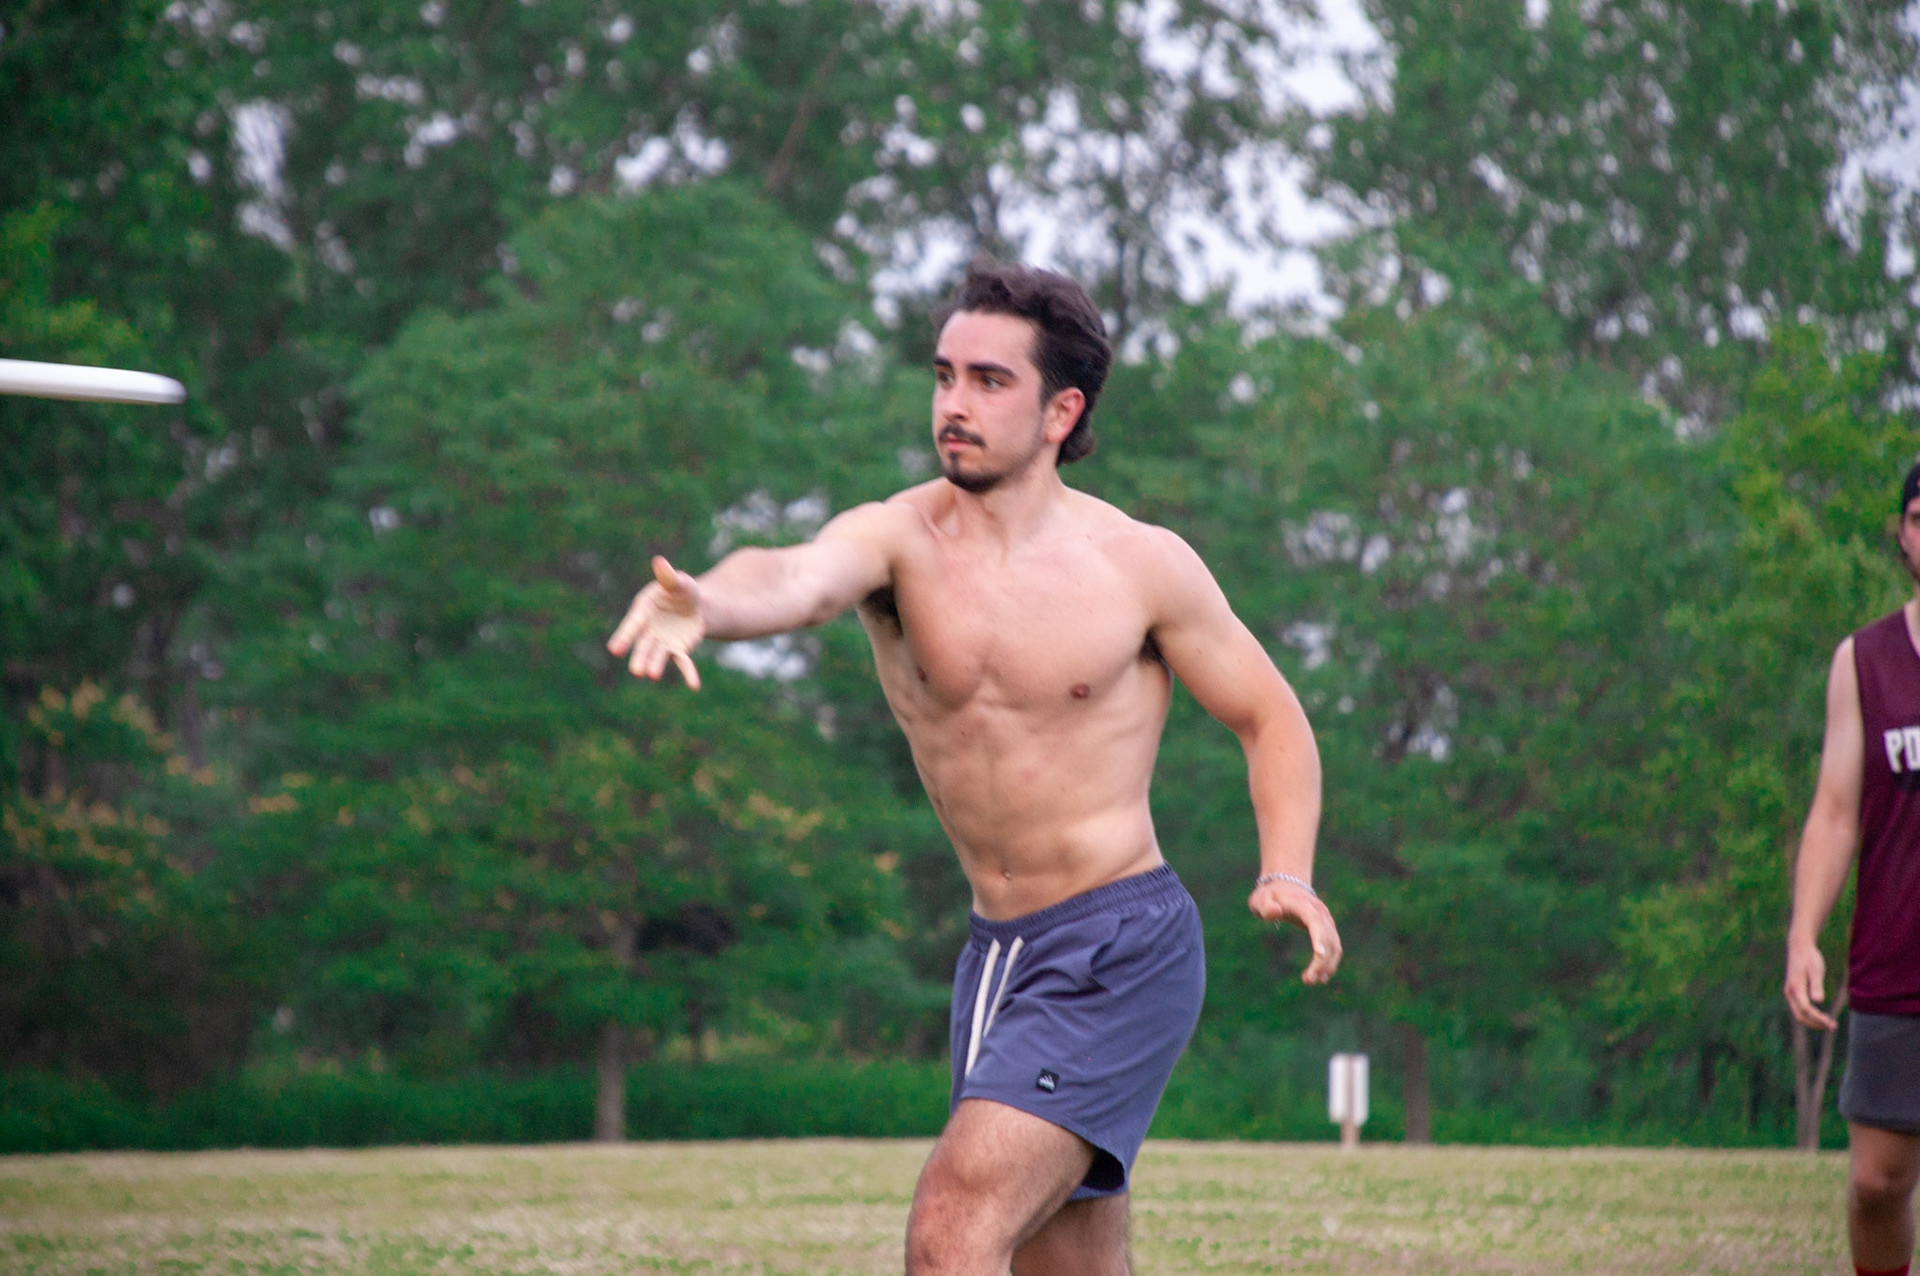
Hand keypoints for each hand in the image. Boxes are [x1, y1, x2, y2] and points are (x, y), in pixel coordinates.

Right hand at [607, 556, 704, 688]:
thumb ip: (669, 577)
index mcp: (644, 610)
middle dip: (640, 657)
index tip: (615, 650)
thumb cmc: (682, 590)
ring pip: (658, 655)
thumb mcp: (678, 582)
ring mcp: (662, 642)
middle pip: (643, 644)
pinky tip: (694, 685)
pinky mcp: (678, 649)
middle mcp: (649, 629)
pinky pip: (683, 662)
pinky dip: (688, 673)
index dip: (625, 637)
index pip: (633, 624)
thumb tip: (659, 561)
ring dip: (655, 665)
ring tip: (651, 676)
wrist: (696, 605)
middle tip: (637, 671)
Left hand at [1250, 879, 1341, 985]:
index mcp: (1304, 904)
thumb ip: (1266, 906)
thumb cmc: (1270, 896)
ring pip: (1334, 945)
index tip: (1319, 955)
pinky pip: (1334, 947)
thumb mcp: (1261, 899)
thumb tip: (1275, 912)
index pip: (1315, 921)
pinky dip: (1330, 962)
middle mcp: (1320, 912)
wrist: (1286, 885)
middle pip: (1327, 938)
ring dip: (1327, 965)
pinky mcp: (1328, 928)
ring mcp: (1326, 920)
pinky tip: (1321, 977)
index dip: (1319, 937)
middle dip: (1321, 961)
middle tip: (1308, 981)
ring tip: (1312, 981)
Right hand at [1783, 938, 1836, 1030]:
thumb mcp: (1816, 970)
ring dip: (1813, 1021)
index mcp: (1795, 987)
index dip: (1818, 1019)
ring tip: (1829, 1023)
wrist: (1799, 948)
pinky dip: (1810, 1016)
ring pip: (1799, 1014)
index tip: (1832, 1023)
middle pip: (1800, 1016)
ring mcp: (1790, 994)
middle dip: (1816, 1024)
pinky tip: (1821, 1015)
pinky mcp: (1793, 993)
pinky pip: (1800, 1009)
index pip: (1806, 1009)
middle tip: (1833, 1026)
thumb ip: (1816, 985)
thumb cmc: (1810, 958)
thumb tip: (1818, 1001)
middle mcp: (1790, 993)